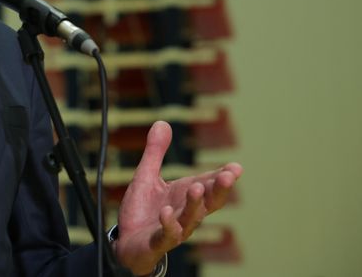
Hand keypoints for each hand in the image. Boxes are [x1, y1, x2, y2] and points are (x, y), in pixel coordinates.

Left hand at [114, 121, 242, 274]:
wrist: (127, 241)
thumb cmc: (143, 209)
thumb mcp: (146, 175)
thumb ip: (156, 152)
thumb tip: (162, 122)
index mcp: (186, 195)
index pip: (209, 184)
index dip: (223, 176)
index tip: (236, 167)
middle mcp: (186, 212)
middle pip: (208, 202)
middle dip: (219, 189)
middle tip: (228, 176)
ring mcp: (175, 228)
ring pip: (190, 217)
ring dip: (195, 204)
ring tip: (196, 187)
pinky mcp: (159, 241)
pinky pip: (167, 234)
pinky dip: (169, 224)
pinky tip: (167, 212)